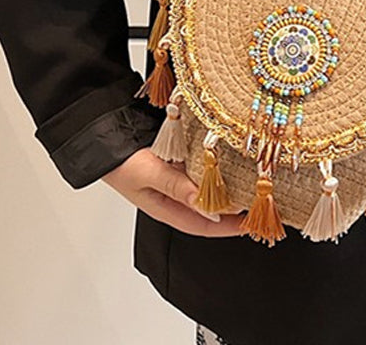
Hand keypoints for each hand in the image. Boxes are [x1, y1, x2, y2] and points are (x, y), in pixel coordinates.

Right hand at [101, 147, 247, 237]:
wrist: (105, 139)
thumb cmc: (122, 162)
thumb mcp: (149, 174)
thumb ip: (177, 187)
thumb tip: (206, 204)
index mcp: (167, 208)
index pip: (205, 225)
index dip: (229, 227)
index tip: (251, 222)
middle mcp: (175, 197)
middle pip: (210, 209)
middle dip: (234, 209)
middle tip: (259, 200)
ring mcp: (179, 180)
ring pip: (209, 190)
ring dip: (228, 188)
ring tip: (251, 182)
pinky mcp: (180, 163)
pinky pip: (203, 171)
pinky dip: (217, 169)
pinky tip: (231, 161)